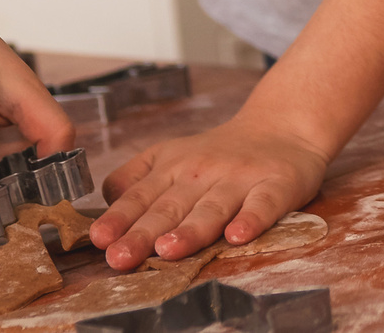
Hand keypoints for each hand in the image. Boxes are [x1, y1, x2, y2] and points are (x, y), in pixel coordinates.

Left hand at [89, 118, 327, 269]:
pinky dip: (251, 219)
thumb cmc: (220, 152)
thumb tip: (104, 202)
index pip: (141, 195)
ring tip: (169, 249)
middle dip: (143, 233)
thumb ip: (135, 178)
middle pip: (170, 207)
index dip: (120, 217)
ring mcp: (240, 178)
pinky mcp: (276, 185)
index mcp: (173, 166)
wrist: (283, 127)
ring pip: (212, 207)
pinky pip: (263, 204)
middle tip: (121, 257)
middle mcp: (203, 171)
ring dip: (190, 230)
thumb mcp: (171, 154)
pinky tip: (238, 236)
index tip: (100, 239)